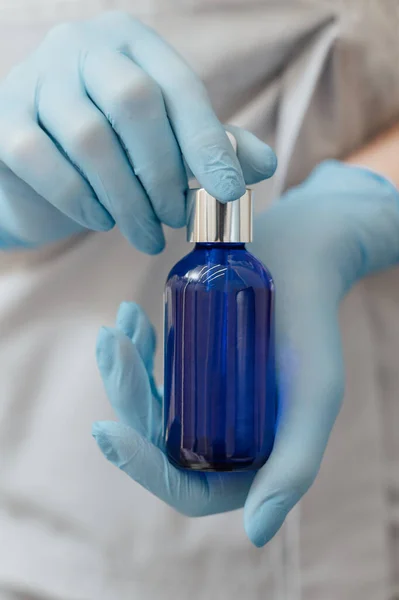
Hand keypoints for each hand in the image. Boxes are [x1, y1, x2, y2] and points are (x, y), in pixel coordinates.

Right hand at [0, 12, 275, 249]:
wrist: (38, 172)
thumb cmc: (112, 153)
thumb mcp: (166, 143)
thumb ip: (212, 147)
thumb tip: (264, 164)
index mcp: (130, 44)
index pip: (178, 86)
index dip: (207, 142)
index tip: (229, 192)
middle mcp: (81, 47)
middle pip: (134, 101)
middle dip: (164, 173)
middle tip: (176, 219)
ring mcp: (35, 79)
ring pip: (89, 138)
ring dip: (127, 199)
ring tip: (146, 233)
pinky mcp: (3, 120)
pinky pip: (42, 161)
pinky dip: (79, 200)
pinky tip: (100, 220)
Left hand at [92, 160, 398, 545]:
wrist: (302, 262)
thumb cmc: (312, 327)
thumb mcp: (313, 398)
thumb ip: (293, 466)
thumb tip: (254, 534)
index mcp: (251, 459)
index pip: (188, 487)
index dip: (143, 469)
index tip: (108, 430)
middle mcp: (224, 436)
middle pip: (158, 440)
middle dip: (127, 399)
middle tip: (111, 347)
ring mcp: (206, 400)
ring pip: (149, 405)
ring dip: (122, 372)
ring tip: (116, 329)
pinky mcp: (194, 365)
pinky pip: (153, 372)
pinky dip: (135, 349)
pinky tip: (129, 319)